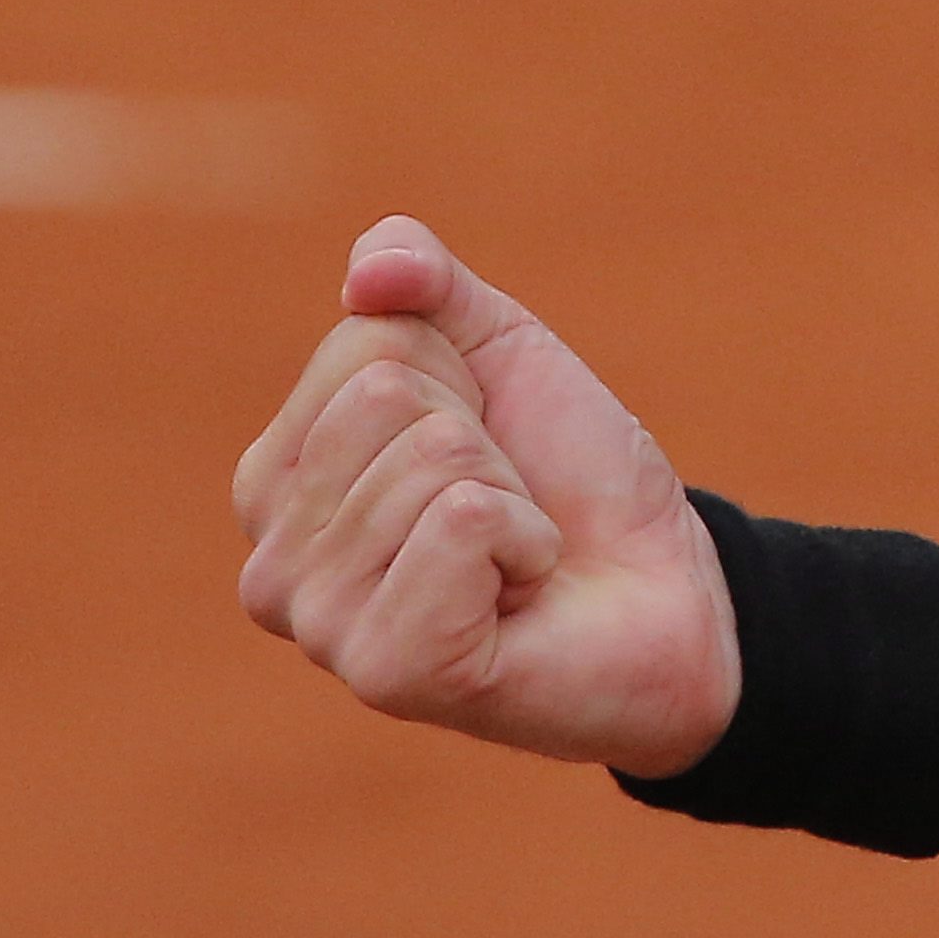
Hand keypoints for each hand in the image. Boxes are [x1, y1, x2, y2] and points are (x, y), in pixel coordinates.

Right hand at [231, 215, 739, 775]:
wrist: (665, 585)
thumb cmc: (568, 479)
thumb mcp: (500, 351)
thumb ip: (425, 281)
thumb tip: (373, 267)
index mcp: (276, 484)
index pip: (363, 349)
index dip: (458, 376)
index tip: (485, 442)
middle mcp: (273, 567)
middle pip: (387, 398)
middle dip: (486, 436)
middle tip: (510, 505)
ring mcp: (323, 629)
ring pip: (432, 459)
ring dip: (513, 495)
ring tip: (515, 554)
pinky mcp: (389, 670)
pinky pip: (463, 523)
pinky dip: (527, 538)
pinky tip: (522, 595)